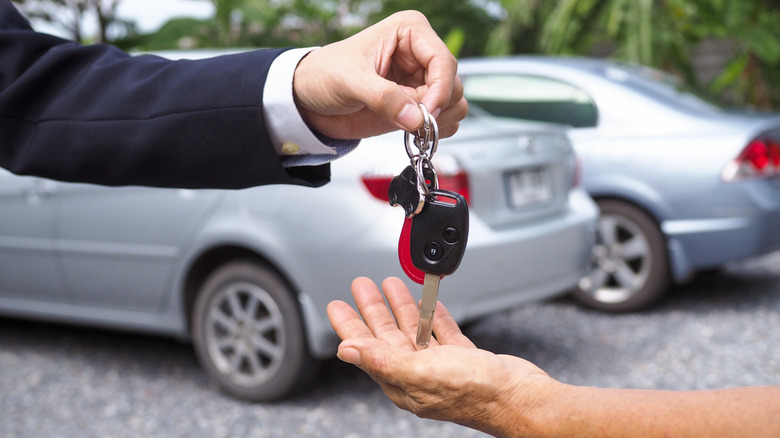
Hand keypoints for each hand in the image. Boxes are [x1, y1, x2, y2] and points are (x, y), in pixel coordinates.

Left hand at [292, 11, 467, 139]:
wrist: (309, 100)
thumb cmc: (323, 74)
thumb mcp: (349, 82)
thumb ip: (383, 98)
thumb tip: (416, 117)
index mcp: (409, 32)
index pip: (444, 61)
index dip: (440, 89)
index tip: (426, 112)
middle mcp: (420, 55)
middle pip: (454, 84)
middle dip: (437, 107)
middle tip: (413, 121)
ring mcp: (420, 82)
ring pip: (455, 104)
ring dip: (439, 121)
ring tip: (408, 125)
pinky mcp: (416, 105)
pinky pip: (444, 121)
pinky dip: (434, 131)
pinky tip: (412, 132)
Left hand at [327, 277, 554, 436]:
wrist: (519, 396)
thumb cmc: (474, 391)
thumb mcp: (420, 372)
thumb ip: (381, 359)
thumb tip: (345, 351)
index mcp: (402, 380)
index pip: (366, 349)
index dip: (349, 326)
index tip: (337, 305)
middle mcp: (418, 374)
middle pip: (387, 335)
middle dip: (373, 308)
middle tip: (361, 285)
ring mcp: (442, 366)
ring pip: (413, 330)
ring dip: (400, 307)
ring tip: (389, 284)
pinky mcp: (464, 358)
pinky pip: (441, 333)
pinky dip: (431, 316)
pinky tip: (427, 303)